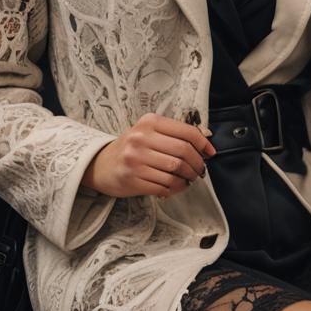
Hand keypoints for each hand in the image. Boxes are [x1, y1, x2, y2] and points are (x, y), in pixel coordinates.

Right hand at [82, 113, 215, 198]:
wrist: (101, 164)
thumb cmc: (132, 147)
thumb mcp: (149, 132)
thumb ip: (175, 133)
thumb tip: (206, 137)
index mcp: (149, 122)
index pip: (185, 131)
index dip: (203, 143)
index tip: (210, 153)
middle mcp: (141, 138)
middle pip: (183, 152)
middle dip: (197, 164)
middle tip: (200, 170)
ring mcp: (135, 159)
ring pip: (175, 170)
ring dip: (188, 177)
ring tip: (189, 179)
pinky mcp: (132, 179)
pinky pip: (164, 186)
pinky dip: (176, 188)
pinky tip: (177, 186)